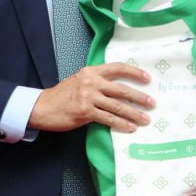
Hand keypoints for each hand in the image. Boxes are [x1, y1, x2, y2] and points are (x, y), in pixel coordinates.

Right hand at [28, 62, 153, 132]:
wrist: (43, 107)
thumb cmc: (62, 95)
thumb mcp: (80, 80)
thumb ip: (97, 81)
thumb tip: (119, 88)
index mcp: (91, 71)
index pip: (118, 68)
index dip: (134, 72)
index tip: (147, 78)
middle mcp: (92, 82)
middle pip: (122, 89)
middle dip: (139, 97)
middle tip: (152, 103)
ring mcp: (88, 97)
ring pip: (117, 106)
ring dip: (134, 114)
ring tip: (146, 119)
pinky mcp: (85, 112)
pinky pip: (108, 118)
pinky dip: (121, 124)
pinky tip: (130, 128)